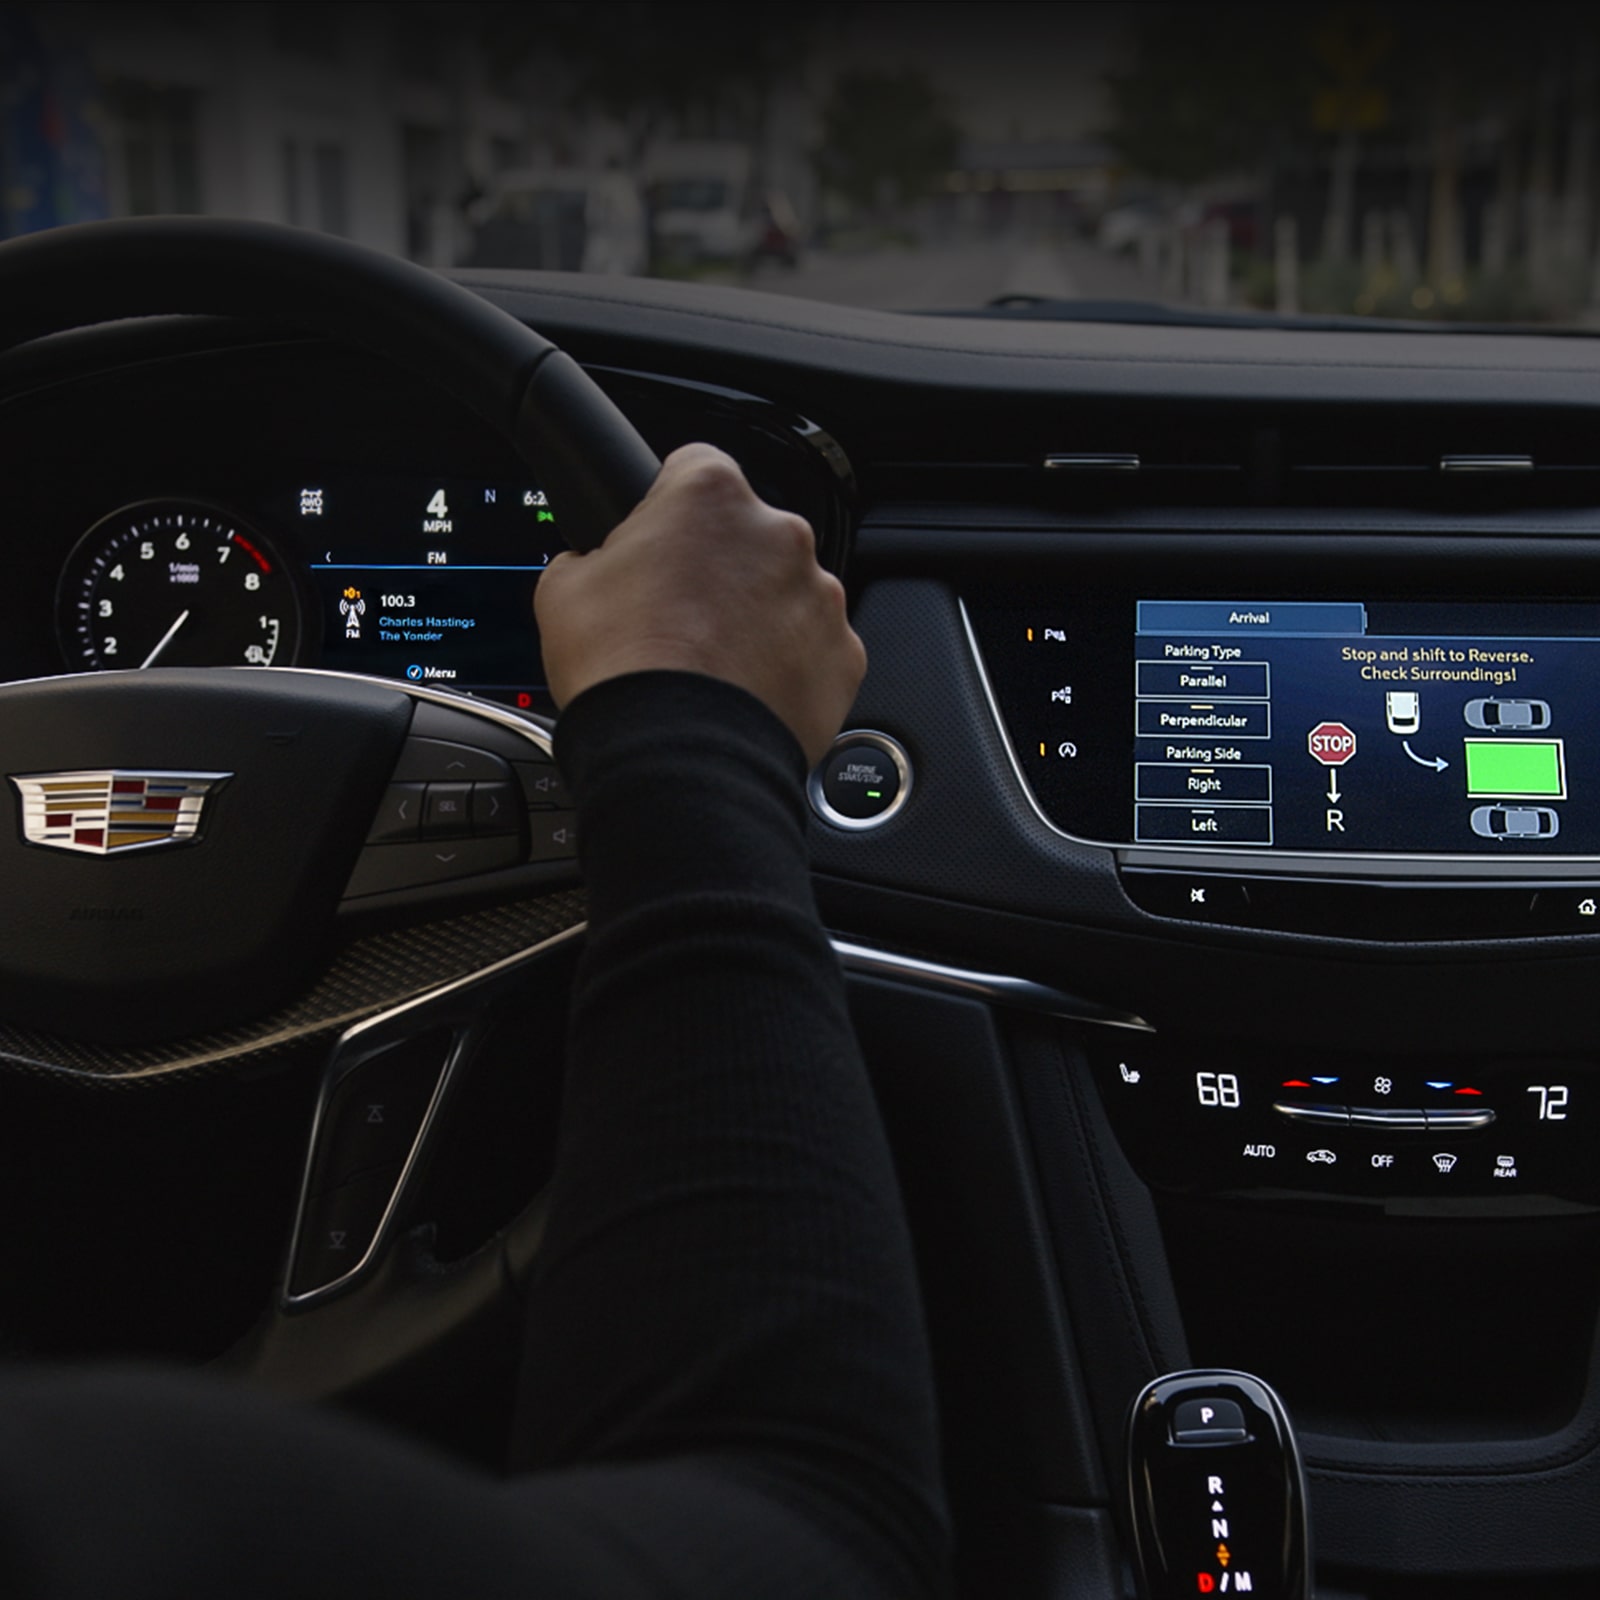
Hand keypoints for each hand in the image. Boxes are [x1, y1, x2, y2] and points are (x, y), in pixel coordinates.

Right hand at [535, 444, 865, 765]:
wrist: (678, 758)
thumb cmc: (625, 671)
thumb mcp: (563, 590)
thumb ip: (590, 557)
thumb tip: (592, 567)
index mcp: (710, 495)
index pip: (693, 469)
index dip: (667, 509)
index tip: (658, 543)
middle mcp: (779, 534)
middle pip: (746, 537)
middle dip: (719, 570)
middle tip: (678, 618)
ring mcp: (820, 596)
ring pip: (785, 594)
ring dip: (756, 618)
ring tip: (711, 665)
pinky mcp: (844, 655)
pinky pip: (814, 650)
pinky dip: (789, 667)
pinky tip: (746, 694)